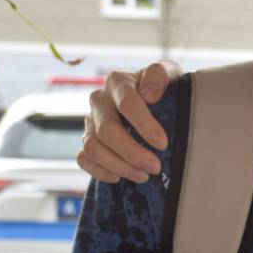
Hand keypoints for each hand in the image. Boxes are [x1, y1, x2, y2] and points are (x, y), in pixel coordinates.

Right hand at [78, 59, 183, 183]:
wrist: (153, 97)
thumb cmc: (162, 87)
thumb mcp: (168, 73)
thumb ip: (160, 74)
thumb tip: (148, 94)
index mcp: (117, 82)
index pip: (127, 103)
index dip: (144, 125)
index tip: (162, 144)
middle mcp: (99, 100)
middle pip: (107, 130)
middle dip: (132, 152)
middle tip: (155, 167)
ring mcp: (90, 121)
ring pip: (93, 147)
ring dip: (119, 166)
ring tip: (143, 175)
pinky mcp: (88, 139)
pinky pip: (84, 159)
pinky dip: (99, 171)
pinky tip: (120, 178)